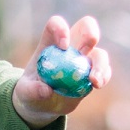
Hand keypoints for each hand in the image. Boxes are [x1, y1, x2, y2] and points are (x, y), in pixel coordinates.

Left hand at [12, 14, 114, 128]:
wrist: (43, 104)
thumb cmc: (31, 91)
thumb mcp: (25, 91)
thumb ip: (32, 89)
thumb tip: (47, 90)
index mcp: (50, 43)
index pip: (56, 25)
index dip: (61, 29)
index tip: (63, 46)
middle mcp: (70, 46)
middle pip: (86, 27)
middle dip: (90, 33)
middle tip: (85, 50)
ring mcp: (84, 60)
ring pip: (99, 52)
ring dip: (100, 63)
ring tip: (93, 80)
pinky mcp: (92, 74)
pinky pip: (104, 71)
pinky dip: (104, 76)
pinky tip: (97, 85)